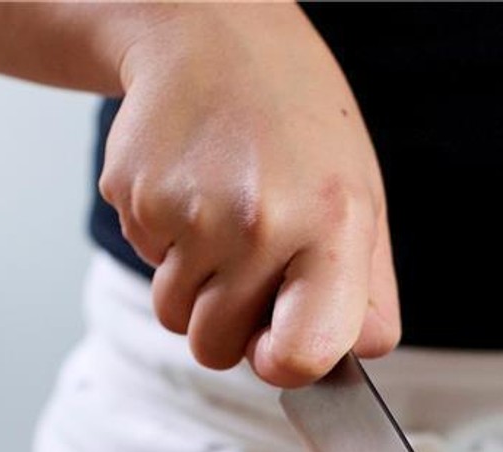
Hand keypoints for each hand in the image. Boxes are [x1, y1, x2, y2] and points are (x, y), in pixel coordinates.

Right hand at [97, 5, 399, 385]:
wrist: (212, 32)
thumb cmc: (298, 124)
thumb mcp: (360, 197)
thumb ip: (368, 291)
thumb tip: (356, 358)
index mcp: (331, 227)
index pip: (301, 355)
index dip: (284, 366)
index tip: (277, 349)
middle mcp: (259, 222)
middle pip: (218, 350)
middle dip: (227, 325)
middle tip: (248, 263)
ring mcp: (190, 210)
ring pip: (175, 317)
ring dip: (193, 287)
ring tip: (221, 218)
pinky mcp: (135, 195)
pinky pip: (146, 265)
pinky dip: (164, 243)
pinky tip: (190, 189)